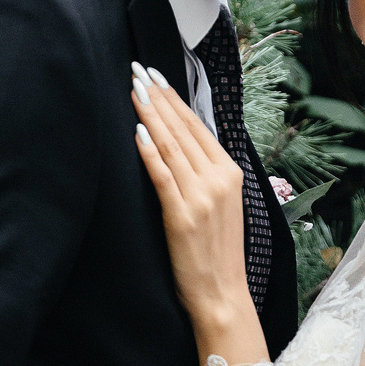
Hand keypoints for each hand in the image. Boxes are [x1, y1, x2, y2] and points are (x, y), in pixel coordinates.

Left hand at [131, 64, 251, 341]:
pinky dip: (150, 150)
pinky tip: (138, 130)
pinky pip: (162, 175)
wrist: (222, 295)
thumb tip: (182, 145)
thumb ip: (206, 175)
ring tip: (133, 90)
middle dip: (158, 97)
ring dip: (150, 114)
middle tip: (137, 70)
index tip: (155, 77)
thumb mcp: (222, 206)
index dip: (174, 99)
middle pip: (183, 129)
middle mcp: (219, 179)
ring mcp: (202, 197)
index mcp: (231, 173)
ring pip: (172, 146)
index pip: (198, 127)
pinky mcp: (182, 215)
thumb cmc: (218, 254)